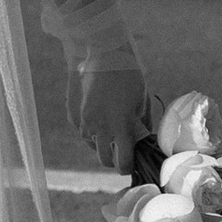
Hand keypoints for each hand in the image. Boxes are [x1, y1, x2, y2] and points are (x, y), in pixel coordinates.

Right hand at [67, 53, 150, 177]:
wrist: (105, 54)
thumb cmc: (130, 77)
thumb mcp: (142, 102)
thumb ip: (141, 125)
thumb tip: (143, 140)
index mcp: (121, 127)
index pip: (122, 162)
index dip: (127, 167)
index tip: (133, 162)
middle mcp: (101, 127)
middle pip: (104, 159)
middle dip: (114, 159)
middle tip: (123, 151)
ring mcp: (87, 120)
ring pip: (92, 145)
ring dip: (102, 145)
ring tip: (112, 134)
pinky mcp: (77, 112)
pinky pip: (84, 131)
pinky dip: (92, 133)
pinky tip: (102, 122)